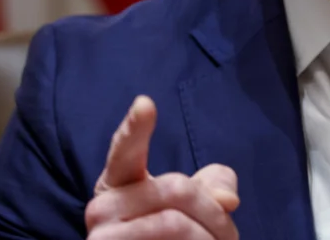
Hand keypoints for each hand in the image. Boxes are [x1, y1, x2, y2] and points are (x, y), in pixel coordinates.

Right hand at [85, 95, 240, 238]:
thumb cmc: (166, 237)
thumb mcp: (184, 206)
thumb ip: (208, 187)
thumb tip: (228, 198)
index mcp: (117, 181)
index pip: (125, 150)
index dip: (135, 128)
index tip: (145, 103)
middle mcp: (101, 207)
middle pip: (177, 189)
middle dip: (214, 213)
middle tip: (228, 234)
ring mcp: (103, 236)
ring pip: (175, 222)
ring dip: (210, 237)